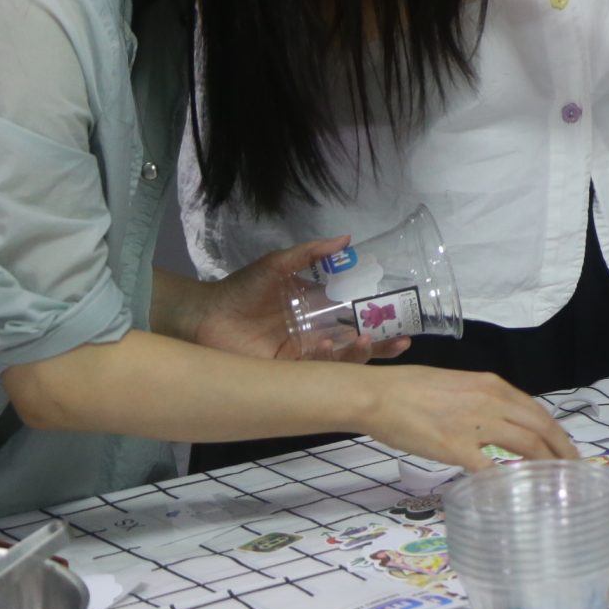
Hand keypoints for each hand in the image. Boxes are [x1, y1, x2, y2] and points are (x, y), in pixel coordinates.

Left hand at [181, 239, 408, 363]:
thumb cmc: (243, 288)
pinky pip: (315, 370)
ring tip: (368, 342)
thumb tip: (347, 238)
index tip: (403, 313)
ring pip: (342, 360)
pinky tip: (329, 347)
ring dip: (359, 353)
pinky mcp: (287, 370)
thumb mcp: (279, 263)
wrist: (206, 315)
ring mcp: (303, 353)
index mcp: (318, 308)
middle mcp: (317, 332)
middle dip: (382, 344)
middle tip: (402, 341)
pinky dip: (327, 360)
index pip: (357, 314)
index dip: (380, 316)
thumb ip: (311, 253)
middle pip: (357, 341)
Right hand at [359, 366, 576, 469]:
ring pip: (526, 446)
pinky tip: (511, 493)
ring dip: (545, 465)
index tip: (566, 448)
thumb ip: (483, 403)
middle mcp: (492, 402)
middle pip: (541, 428)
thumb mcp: (459, 386)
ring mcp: (475, 425)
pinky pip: (489, 468)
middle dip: (562, 450)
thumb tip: (500, 423)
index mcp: (493, 386)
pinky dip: (504, 481)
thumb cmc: (412, 389)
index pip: (537, 411)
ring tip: (555, 483)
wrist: (379, 395)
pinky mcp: (456, 447)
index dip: (557, 431)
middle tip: (573, 469)